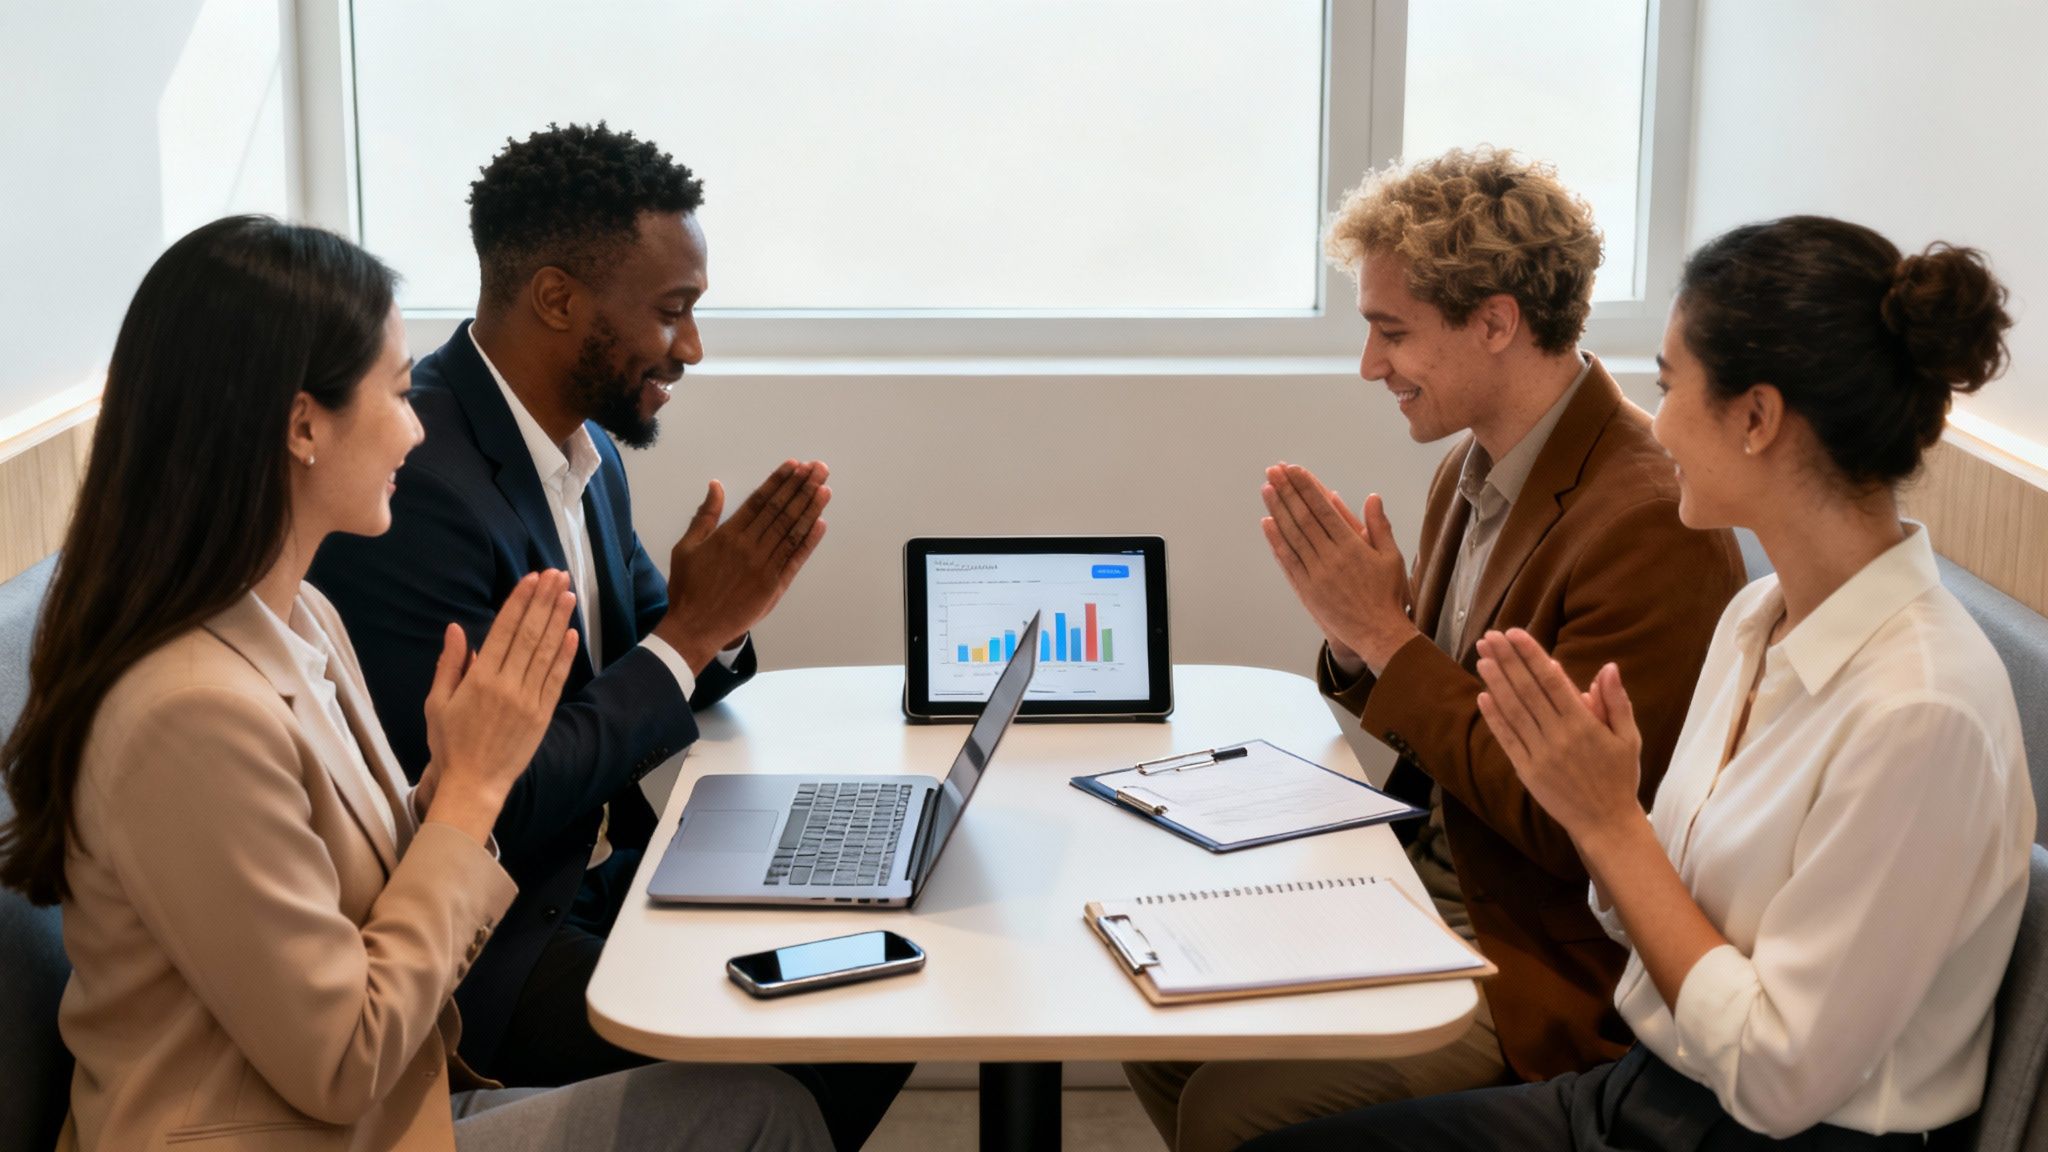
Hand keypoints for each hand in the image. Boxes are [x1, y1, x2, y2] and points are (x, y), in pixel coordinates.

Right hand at [422, 571, 578, 843]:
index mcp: (479, 680)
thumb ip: (449, 664)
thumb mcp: (437, 703)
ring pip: (545, 652)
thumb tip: (455, 629)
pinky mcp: (542, 714)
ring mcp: (528, 700)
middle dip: (543, 602)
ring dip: (558, 620)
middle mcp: (507, 685)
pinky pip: (556, 679)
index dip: (519, 602)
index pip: (503, 631)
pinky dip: (564, 655)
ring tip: (567, 593)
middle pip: (529, 635)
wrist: (474, 783)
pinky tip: (571, 633)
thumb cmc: (450, 743)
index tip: (531, 579)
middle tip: (556, 575)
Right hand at [655, 460, 830, 671]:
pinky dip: (809, 541)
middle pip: (780, 511)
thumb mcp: (686, 547)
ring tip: (824, 487)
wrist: (695, 628)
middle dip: (801, 487)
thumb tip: (715, 486)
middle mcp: (750, 547)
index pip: (760, 501)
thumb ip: (705, 516)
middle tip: (819, 469)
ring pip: (791, 531)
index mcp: (728, 535)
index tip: (795, 466)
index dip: (780, 481)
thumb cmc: (687, 589)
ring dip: (810, 508)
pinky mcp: (775, 586)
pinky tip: (821, 523)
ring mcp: (765, 567)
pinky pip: (795, 559)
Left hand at [1260, 462, 1417, 673]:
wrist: (1379, 633)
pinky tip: (1267, 524)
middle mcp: (1331, 557)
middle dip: (1287, 491)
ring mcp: (1316, 574)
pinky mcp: (1307, 590)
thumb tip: (1372, 497)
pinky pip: (1288, 561)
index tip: (1294, 470)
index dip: (1307, 487)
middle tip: (1273, 470)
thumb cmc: (1389, 595)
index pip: (1324, 509)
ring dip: (1277, 511)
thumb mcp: (1392, 557)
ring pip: (1292, 536)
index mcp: (1352, 546)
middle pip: (1303, 517)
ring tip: (1266, 488)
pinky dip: (1276, 541)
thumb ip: (1380, 526)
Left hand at [1473, 629, 1643, 843]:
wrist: (1605, 823)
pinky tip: (1482, 695)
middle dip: (1507, 661)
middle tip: (1490, 636)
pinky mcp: (1526, 771)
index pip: (1552, 681)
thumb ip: (1616, 702)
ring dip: (1495, 682)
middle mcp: (1558, 736)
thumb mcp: (1628, 737)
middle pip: (1527, 691)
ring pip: (1513, 711)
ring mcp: (1539, 754)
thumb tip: (1608, 667)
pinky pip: (1507, 739)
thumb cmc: (1619, 776)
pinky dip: (1494, 717)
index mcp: (1584, 724)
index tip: (1515, 633)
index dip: (1531, 655)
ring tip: (1482, 656)